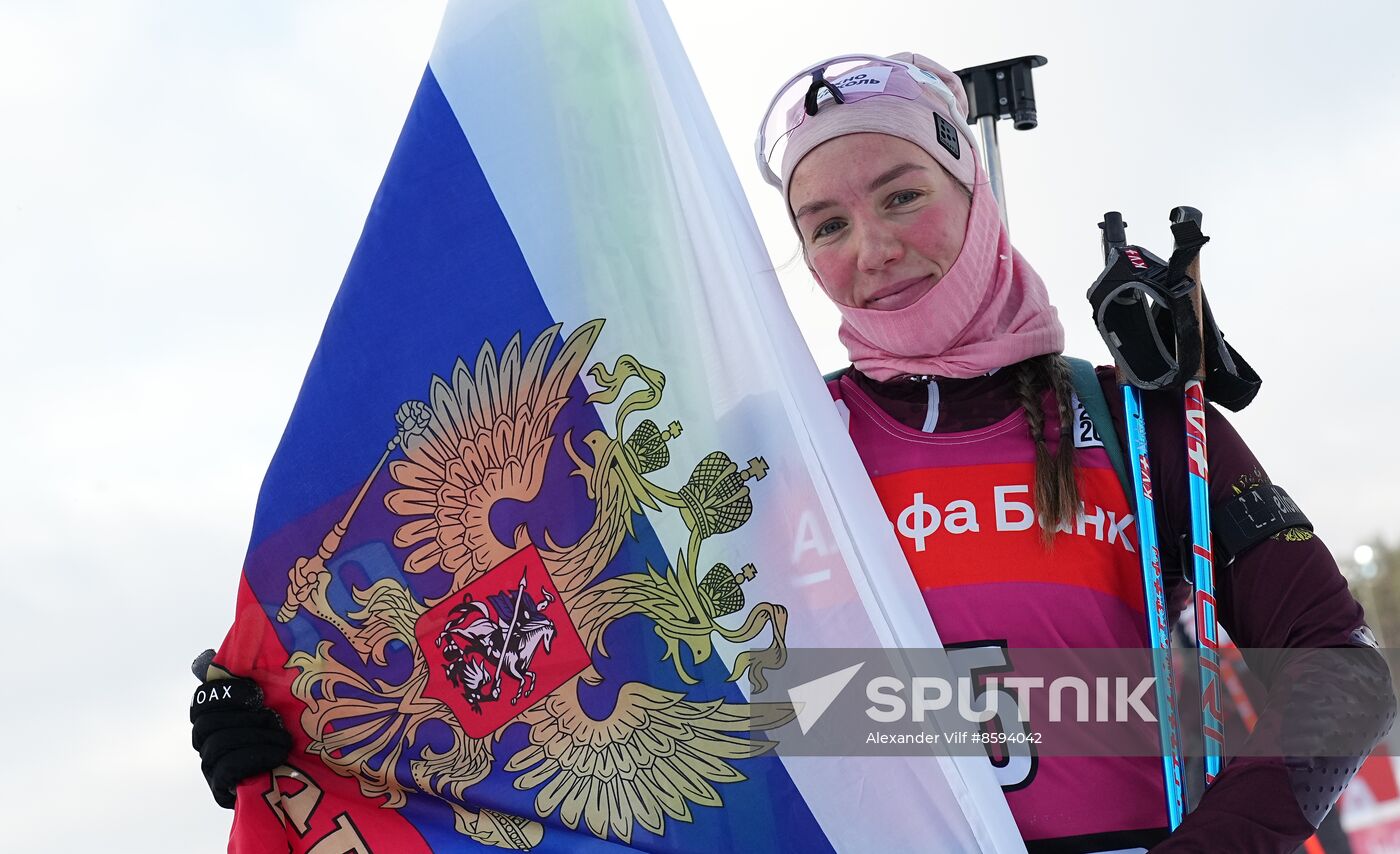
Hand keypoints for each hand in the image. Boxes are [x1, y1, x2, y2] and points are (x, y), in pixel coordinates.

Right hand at [189, 649, 291, 808]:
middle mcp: (205, 742)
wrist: (301, 775)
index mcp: (214, 715)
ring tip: (284, 739)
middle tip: (274, 718)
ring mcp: (211, 767)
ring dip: (256, 738)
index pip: (202, 700)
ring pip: (218, 746)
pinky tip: (278, 754)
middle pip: (206, 724)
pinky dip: (256, 757)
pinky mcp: (221, 791)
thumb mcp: (270, 701)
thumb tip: (206, 657)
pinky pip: (226, 770)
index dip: (225, 693)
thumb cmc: (283, 731)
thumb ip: (245, 677)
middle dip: (244, 718)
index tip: (255, 691)